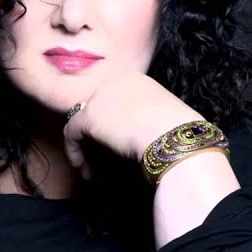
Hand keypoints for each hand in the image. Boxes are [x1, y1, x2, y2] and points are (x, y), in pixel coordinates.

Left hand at [63, 73, 202, 179]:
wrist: (175, 138)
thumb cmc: (178, 134)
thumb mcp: (162, 119)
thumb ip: (143, 120)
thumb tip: (130, 138)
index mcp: (135, 81)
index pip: (112, 102)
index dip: (109, 127)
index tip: (112, 149)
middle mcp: (115, 83)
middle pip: (96, 112)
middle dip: (95, 139)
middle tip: (98, 161)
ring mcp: (100, 97)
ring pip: (83, 124)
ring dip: (85, 148)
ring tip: (90, 171)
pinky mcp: (89, 116)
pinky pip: (72, 132)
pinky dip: (74, 151)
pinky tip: (82, 168)